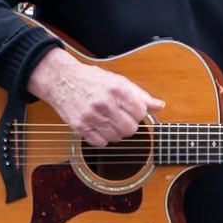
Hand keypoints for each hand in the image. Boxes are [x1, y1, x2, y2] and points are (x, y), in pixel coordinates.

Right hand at [28, 46, 163, 145]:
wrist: (61, 79)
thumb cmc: (93, 80)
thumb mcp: (119, 81)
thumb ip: (141, 95)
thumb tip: (160, 106)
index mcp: (118, 89)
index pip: (141, 112)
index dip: (139, 113)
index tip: (133, 110)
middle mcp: (105, 103)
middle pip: (130, 129)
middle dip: (130, 126)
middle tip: (122, 118)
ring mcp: (91, 115)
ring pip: (116, 137)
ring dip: (116, 132)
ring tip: (110, 122)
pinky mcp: (79, 126)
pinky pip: (100, 142)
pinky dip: (102, 138)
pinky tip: (100, 128)